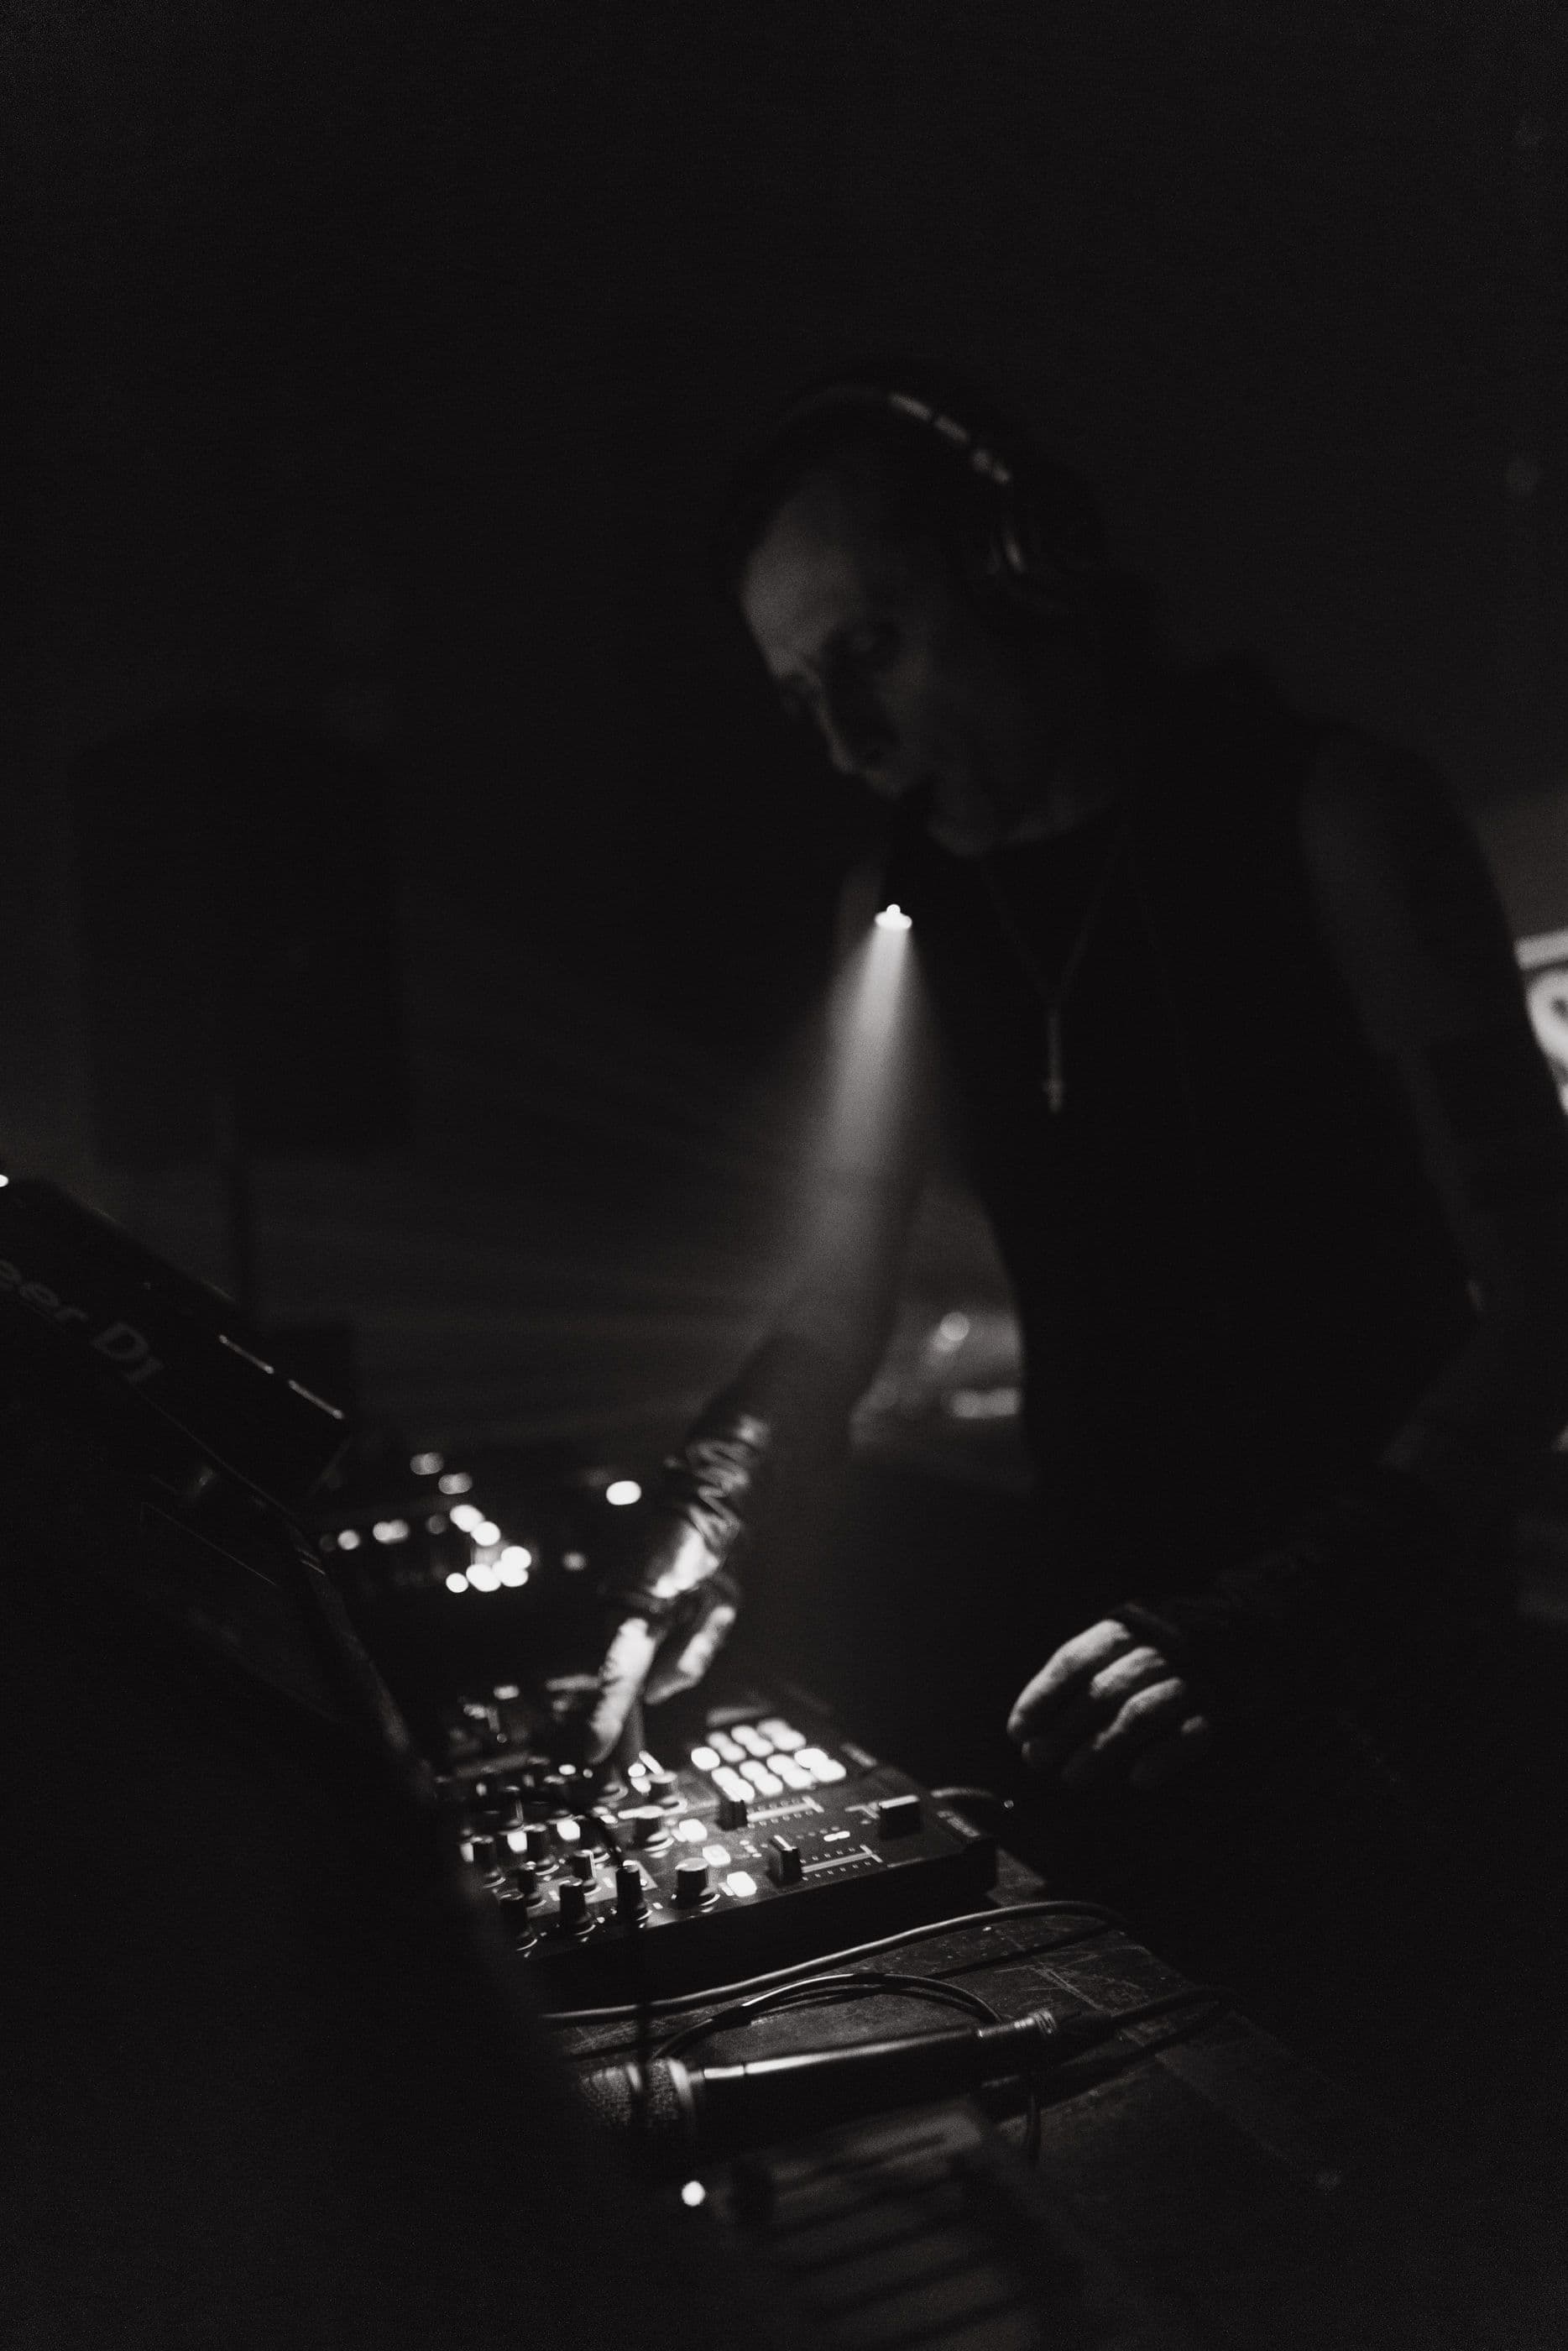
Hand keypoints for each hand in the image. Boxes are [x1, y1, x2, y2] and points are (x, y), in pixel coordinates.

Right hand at [581, 1575, 738, 1764]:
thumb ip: (692, 1653)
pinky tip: (639, 1709)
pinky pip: (621, 1657)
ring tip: (631, 1753)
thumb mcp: (720, 1607)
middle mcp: (617, 1612)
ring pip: (617, 1670)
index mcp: (642, 1610)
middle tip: (622, 1773)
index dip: (608, 1715)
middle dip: (617, 1725)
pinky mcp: (618, 1613)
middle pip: (614, 1678)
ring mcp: (613, 1611)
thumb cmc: (711, 1562)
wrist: (694, 1516)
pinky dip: (629, 1685)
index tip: (594, 1750)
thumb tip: (657, 1693)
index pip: (621, 1673)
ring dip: (626, 1706)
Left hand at [1007, 1618, 1212, 1792]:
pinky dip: (1162, 1756)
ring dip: (1102, 1748)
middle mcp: (1154, 1650)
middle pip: (1102, 1690)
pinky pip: (1190, 1734)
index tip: (1018, 1730)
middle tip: (1037, 1760)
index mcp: (1122, 1631)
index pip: (1075, 1660)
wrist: (1232, 1633)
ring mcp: (1187, 1677)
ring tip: (1073, 1777)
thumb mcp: (1112, 1648)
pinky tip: (1138, 1778)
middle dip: (1065, 1729)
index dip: (1043, 1695)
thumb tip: (1026, 1731)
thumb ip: (1075, 1681)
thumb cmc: (1150, 1652)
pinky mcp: (1216, 1706)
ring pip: (1139, 1714)